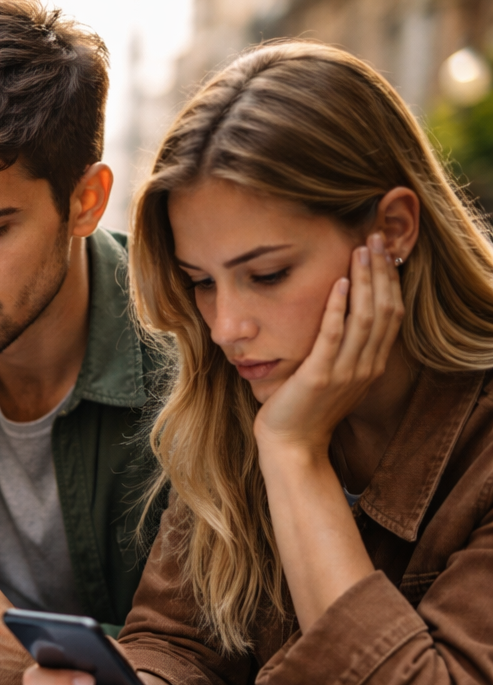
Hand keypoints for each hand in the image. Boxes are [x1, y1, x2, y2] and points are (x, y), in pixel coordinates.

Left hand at [253, 233, 402, 458]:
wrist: (291, 445)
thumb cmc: (304, 409)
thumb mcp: (332, 376)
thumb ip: (340, 350)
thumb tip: (338, 317)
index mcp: (371, 365)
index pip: (391, 315)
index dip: (390, 281)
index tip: (383, 252)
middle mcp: (366, 367)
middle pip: (385, 310)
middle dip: (381, 272)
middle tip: (375, 239)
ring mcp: (345, 372)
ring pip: (365, 318)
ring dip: (364, 281)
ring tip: (359, 250)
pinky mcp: (320, 375)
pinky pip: (334, 335)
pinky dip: (338, 306)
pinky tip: (338, 282)